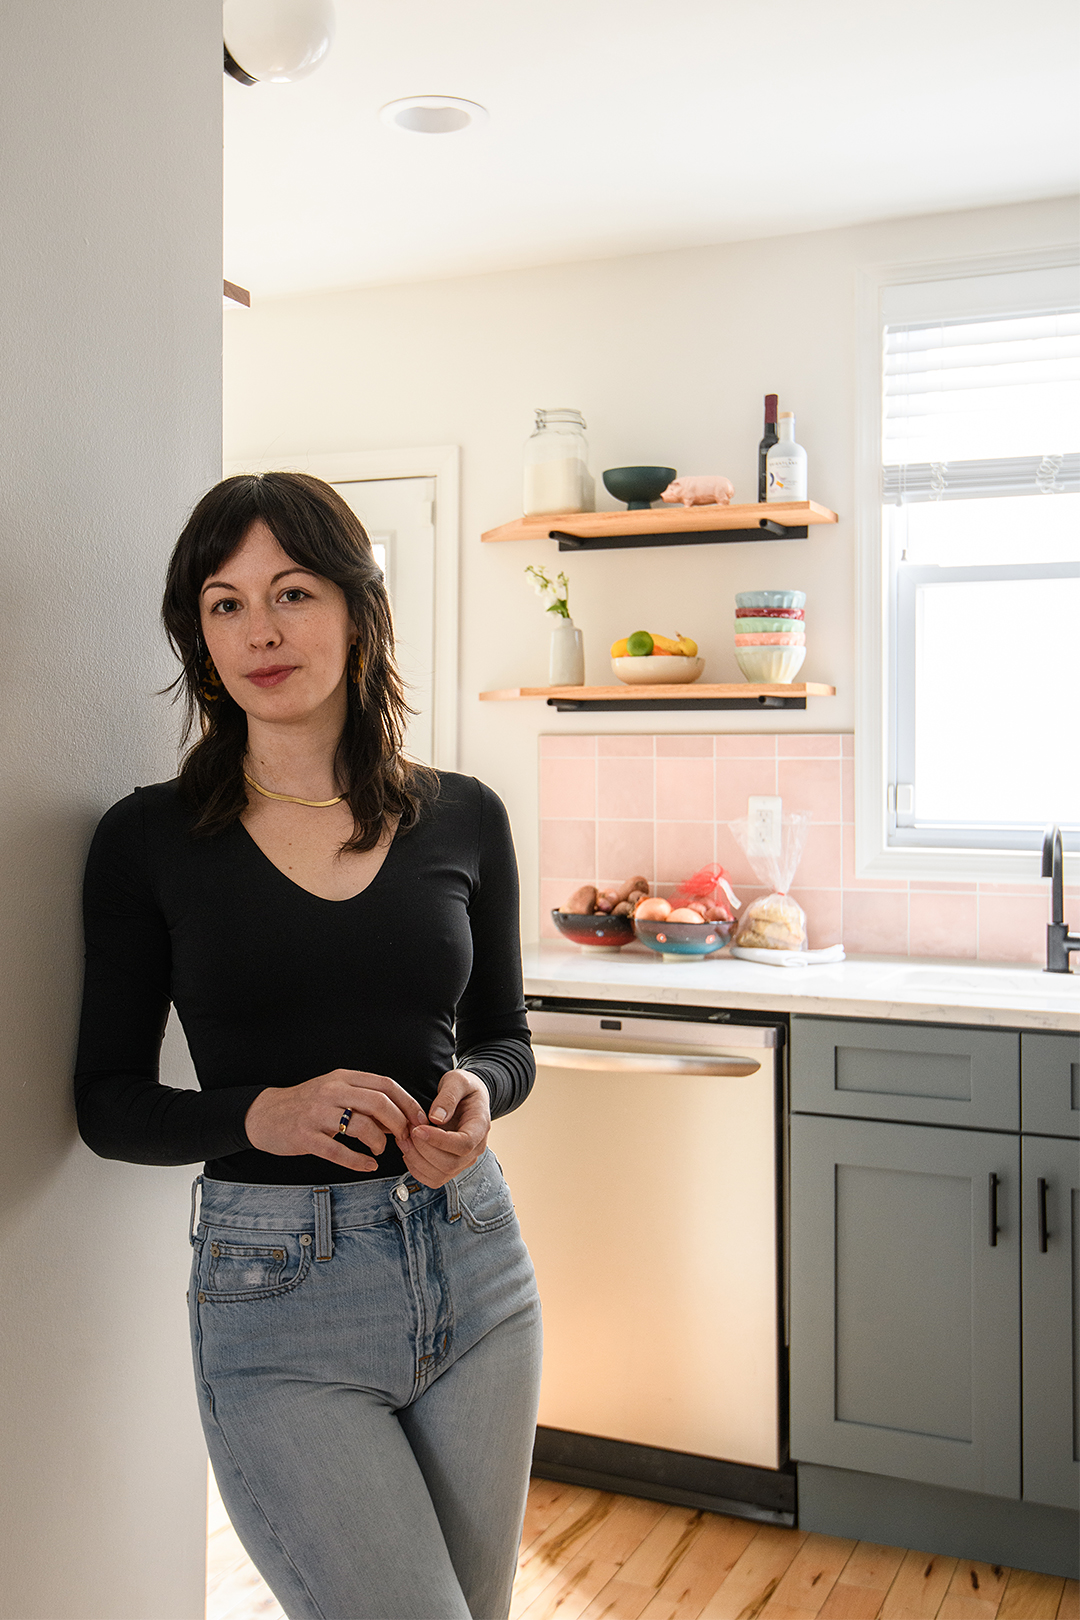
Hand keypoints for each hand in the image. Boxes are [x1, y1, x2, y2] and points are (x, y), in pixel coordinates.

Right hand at [244, 1068, 426, 1172]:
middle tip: (405, 1140)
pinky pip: (338, 1151)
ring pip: (362, 1125)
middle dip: (399, 1124)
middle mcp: (331, 1091)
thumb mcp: (334, 1092)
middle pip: (379, 1103)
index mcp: (343, 1078)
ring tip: (380, 1151)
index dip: (407, 1103)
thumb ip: (364, 1100)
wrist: (264, 1114)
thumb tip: (399, 1117)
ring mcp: (317, 1114)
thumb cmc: (306, 1105)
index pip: (385, 1085)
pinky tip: (368, 1166)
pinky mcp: (305, 1136)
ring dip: (379, 1142)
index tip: (419, 1120)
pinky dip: (358, 1161)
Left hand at [402, 1070, 490, 1189]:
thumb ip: (448, 1096)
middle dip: (423, 1150)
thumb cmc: (463, 1087)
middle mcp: (475, 1149)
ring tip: (403, 1138)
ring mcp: (463, 1160)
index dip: (439, 1141)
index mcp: (480, 1127)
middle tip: (407, 1130)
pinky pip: (433, 1179)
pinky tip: (408, 1150)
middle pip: (450, 1164)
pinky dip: (416, 1169)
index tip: (418, 1129)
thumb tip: (436, 1118)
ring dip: (416, 1160)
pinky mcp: (451, 1166)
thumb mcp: (458, 1080)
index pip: (464, 1144)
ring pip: (440, 1175)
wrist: (467, 1097)